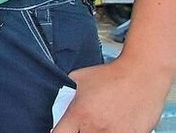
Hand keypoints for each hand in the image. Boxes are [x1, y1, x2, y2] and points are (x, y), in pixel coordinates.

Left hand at [52, 57, 167, 132]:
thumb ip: (66, 94)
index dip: (59, 131)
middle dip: (80, 130)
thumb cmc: (111, 74)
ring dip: (98, 131)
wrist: (141, 74)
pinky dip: (116, 131)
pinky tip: (117, 123)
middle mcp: (95, 128)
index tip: (64, 128)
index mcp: (78, 114)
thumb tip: (60, 103)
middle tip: (85, 122)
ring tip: (103, 121)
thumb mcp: (78, 78)